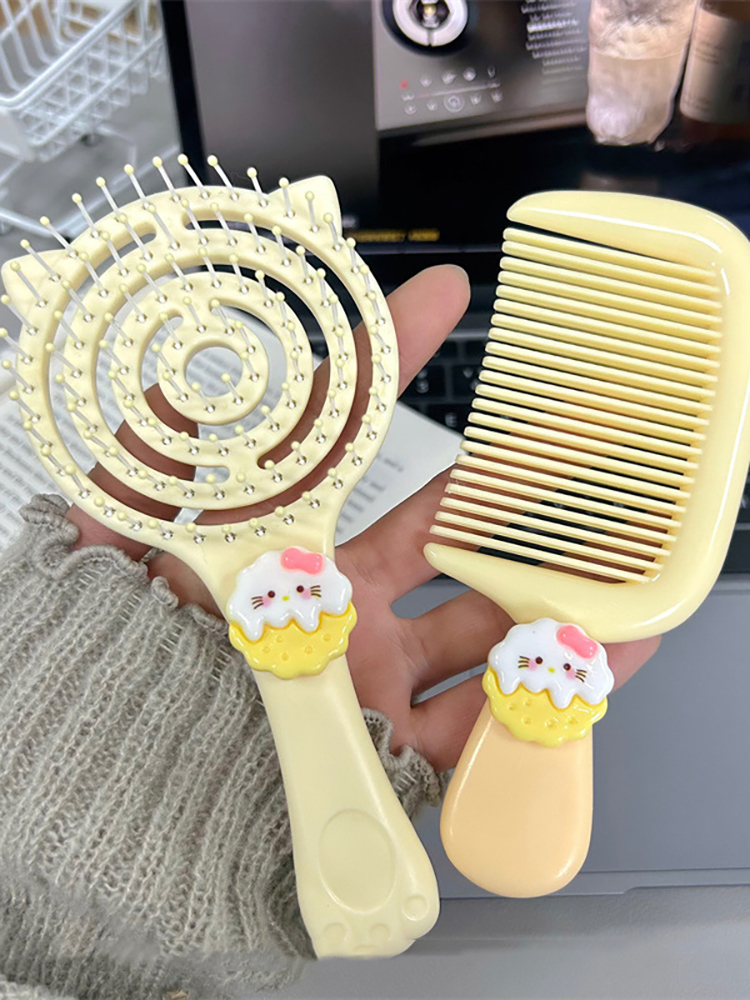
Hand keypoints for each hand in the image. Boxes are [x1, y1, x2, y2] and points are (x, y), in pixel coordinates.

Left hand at [66, 265, 660, 771]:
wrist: (111, 782)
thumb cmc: (118, 657)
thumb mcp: (126, 542)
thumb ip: (155, 461)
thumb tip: (189, 377)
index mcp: (294, 562)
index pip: (361, 461)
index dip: (399, 381)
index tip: (443, 307)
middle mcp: (342, 619)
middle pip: (449, 546)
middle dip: (519, 497)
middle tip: (583, 449)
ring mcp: (373, 684)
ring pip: (482, 631)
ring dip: (552, 594)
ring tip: (618, 552)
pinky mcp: (389, 752)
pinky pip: (482, 726)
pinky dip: (547, 692)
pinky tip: (602, 654)